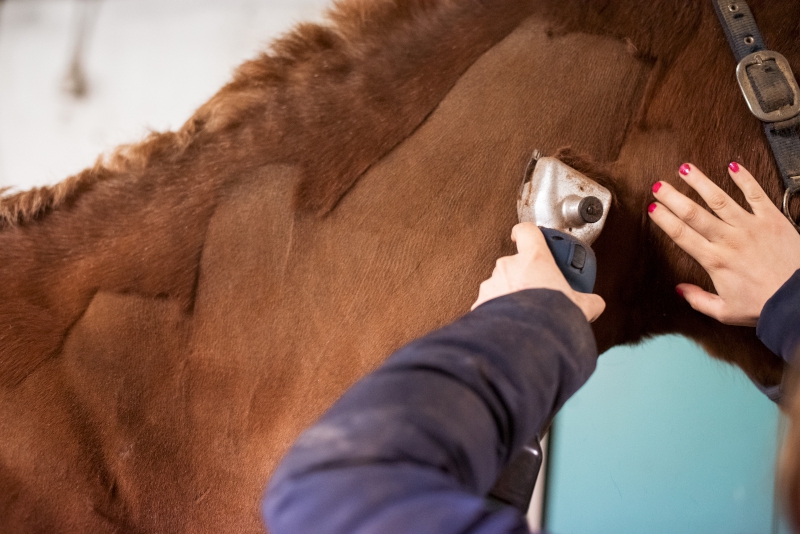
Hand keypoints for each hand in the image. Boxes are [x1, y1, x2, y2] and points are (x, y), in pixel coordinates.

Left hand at [471, 222, 605, 321]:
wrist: (524, 342)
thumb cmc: (550, 318)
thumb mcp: (580, 307)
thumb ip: (589, 301)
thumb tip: (595, 304)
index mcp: (534, 260)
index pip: (527, 231)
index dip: (526, 232)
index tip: (525, 236)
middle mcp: (508, 267)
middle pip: (515, 263)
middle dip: (524, 276)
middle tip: (536, 292)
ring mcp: (492, 284)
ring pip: (501, 284)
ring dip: (510, 294)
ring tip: (524, 313)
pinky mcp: (480, 303)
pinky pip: (490, 303)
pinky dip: (498, 312)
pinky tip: (511, 324)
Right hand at [649, 162, 799, 325]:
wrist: (796, 300)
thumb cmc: (764, 306)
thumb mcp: (725, 312)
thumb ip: (699, 300)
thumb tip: (679, 290)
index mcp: (714, 260)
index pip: (681, 235)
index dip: (664, 220)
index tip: (652, 208)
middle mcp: (728, 240)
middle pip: (694, 213)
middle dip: (673, 197)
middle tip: (658, 185)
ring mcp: (750, 227)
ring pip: (719, 199)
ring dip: (701, 182)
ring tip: (685, 168)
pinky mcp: (772, 220)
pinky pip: (756, 195)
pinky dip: (744, 179)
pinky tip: (732, 166)